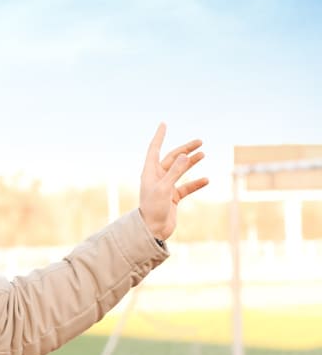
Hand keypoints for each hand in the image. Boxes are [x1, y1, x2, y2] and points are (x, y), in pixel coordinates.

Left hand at [139, 123, 208, 240]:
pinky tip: (206, 180)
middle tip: (200, 141)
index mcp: (149, 173)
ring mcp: (165, 187)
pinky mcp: (172, 198)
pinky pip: (186, 187)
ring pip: (180, 171)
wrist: (152, 231)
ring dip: (191, 162)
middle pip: (172, 158)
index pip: (154, 149)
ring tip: (203, 154)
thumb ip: (175, 172)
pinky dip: (195, 183)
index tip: (163, 123)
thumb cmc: (153, 209)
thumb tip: (185, 155)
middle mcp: (157, 178)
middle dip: (185, 149)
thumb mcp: (164, 188)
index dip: (159, 136)